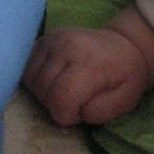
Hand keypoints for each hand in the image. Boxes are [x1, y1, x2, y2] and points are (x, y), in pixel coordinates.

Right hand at [22, 26, 149, 125]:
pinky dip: (38, 81)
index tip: (82, 109)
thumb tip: (79, 112)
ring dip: (45, 93)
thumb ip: (103, 110)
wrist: (126, 44)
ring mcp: (53, 39)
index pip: (61, 99)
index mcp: (90, 62)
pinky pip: (27, 69)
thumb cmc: (126, 75)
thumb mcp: (126, 98)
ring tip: (67, 88)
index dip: (67, 114)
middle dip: (58, 104)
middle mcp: (68, 46)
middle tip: (78, 98)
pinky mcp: (43, 39)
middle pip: (44, 92)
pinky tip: (56, 79)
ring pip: (32, 82)